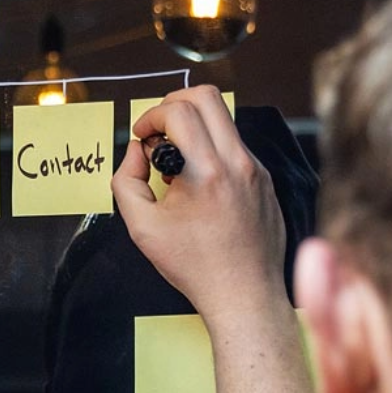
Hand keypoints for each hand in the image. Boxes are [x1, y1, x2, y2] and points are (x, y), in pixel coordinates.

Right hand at [113, 86, 285, 317]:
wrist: (244, 295)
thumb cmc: (196, 267)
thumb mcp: (142, 228)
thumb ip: (126, 182)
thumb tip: (135, 153)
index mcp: (208, 172)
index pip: (179, 110)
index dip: (150, 116)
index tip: (141, 137)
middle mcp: (238, 163)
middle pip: (207, 97)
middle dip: (173, 104)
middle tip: (158, 131)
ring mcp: (256, 170)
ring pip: (223, 120)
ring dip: (194, 128)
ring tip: (177, 163)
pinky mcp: (265, 181)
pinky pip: (235, 146)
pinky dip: (211, 150)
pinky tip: (199, 184)